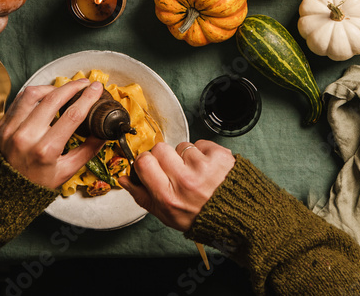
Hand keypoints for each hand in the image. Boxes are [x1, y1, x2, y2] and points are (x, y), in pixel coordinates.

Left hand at [0, 78, 105, 188]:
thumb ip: (88, 150)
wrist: (5, 194)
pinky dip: (34, 93)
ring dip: (52, 87)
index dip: (87, 98)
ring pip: (33, 94)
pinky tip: (45, 95)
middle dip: (73, 87)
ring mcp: (11, 130)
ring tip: (64, 89)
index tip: (97, 88)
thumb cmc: (38, 183)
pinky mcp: (2, 126)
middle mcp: (26, 137)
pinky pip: (19, 100)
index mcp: (45, 151)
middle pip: (53, 100)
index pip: (72, 116)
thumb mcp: (67, 171)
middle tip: (84, 83)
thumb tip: (104, 131)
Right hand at [121, 140, 235, 231]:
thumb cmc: (199, 216)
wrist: (235, 216)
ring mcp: (203, 167)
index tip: (152, 166)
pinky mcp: (219, 156)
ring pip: (182, 145)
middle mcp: (184, 181)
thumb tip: (123, 179)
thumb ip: (142, 195)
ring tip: (196, 173)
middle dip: (166, 157)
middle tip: (175, 169)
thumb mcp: (166, 215)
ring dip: (187, 156)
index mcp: (168, 196)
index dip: (146, 162)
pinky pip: (201, 143)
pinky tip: (209, 168)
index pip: (143, 162)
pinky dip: (204, 153)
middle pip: (160, 148)